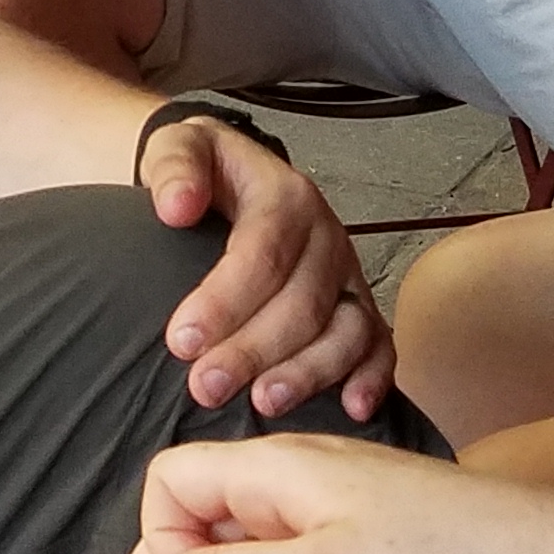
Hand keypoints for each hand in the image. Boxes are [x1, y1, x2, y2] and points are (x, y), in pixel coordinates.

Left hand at [135, 117, 390, 419]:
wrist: (230, 176)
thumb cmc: (204, 171)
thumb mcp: (177, 146)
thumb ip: (175, 166)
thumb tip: (177, 206)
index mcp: (286, 195)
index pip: (263, 253)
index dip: (224, 301)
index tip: (181, 340)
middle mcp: (326, 236)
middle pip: (302, 302)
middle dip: (254, 350)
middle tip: (206, 386)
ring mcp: (347, 275)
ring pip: (346, 330)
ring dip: (308, 373)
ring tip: (263, 402)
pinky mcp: (357, 307)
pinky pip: (378, 344)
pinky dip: (372, 378)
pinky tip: (352, 408)